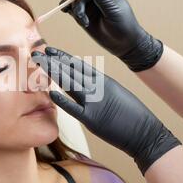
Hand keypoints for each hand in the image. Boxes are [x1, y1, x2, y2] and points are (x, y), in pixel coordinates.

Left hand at [31, 47, 180, 174]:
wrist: (145, 132)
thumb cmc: (132, 114)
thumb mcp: (116, 92)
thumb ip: (100, 86)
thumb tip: (86, 81)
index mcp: (103, 80)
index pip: (79, 64)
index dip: (62, 56)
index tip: (50, 50)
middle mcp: (97, 88)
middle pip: (71, 70)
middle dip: (53, 61)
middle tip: (36, 53)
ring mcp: (94, 103)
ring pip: (70, 83)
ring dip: (54, 73)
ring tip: (39, 64)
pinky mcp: (93, 120)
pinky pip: (74, 108)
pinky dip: (62, 100)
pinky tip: (51, 93)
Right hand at [62, 0, 162, 71]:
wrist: (123, 43)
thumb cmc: (123, 24)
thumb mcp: (113, 10)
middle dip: (78, 3)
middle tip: (79, 14)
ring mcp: (90, 6)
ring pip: (76, 2)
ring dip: (77, 11)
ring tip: (84, 23)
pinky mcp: (84, 16)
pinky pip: (72, 10)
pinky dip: (68, 9)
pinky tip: (65, 10)